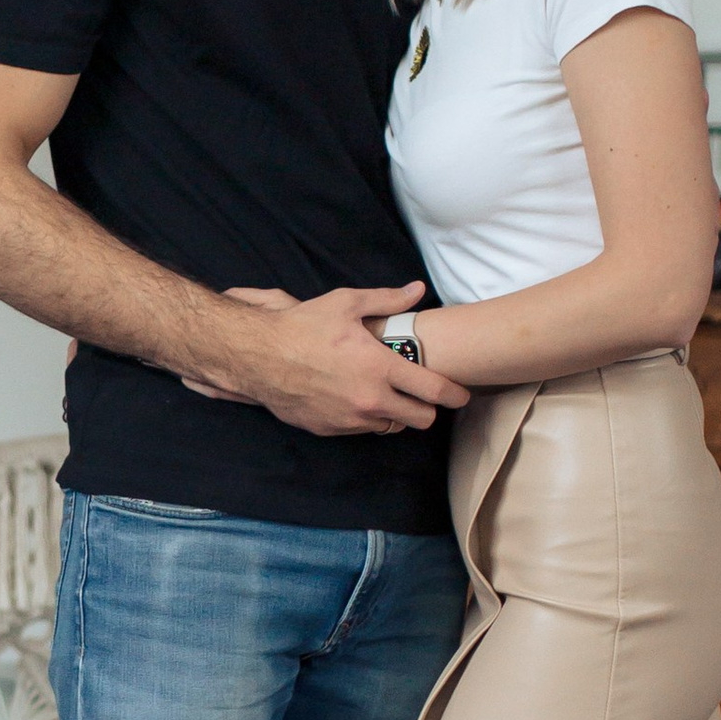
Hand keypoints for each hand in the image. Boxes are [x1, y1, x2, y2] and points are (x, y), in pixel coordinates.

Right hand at [193, 285, 467, 433]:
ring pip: (391, 428)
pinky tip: (356, 400)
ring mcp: (350, 419)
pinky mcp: (330, 429)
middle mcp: (371, 400)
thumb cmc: (303, 327)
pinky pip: (361, 430)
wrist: (258, 357)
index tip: (462, 395)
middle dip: (427, 410)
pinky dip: (366, 419)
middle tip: (423, 396)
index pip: (434, 391)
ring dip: (395, 415)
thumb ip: (387, 300)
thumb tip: (417, 289)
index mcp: (381, 368)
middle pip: (420, 420)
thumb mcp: (346, 304)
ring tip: (388, 396)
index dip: (455, 395)